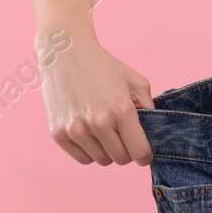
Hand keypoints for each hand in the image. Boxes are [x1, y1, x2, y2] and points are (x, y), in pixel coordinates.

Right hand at [38, 30, 155, 166]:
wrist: (65, 52)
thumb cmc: (103, 66)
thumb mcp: (134, 80)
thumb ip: (149, 107)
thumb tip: (153, 133)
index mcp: (121, 109)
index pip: (139, 152)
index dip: (145, 156)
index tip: (144, 153)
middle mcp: (98, 122)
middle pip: (121, 159)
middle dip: (126, 150)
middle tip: (122, 133)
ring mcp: (75, 130)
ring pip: (102, 160)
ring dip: (107, 150)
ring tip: (104, 128)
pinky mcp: (58, 134)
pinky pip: (83, 158)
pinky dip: (89, 150)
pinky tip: (89, 131)